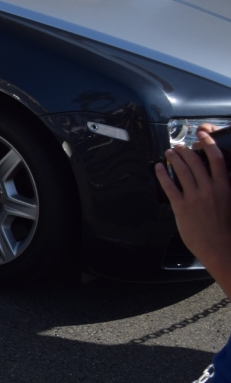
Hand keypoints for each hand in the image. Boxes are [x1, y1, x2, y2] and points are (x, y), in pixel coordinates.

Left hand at [155, 124, 230, 285]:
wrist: (219, 246)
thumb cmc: (224, 226)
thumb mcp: (228, 201)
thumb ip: (220, 187)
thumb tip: (211, 175)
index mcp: (224, 187)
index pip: (217, 159)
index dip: (208, 143)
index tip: (202, 135)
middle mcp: (210, 190)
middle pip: (196, 162)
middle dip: (185, 150)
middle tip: (179, 145)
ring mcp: (195, 198)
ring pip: (182, 171)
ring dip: (174, 158)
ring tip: (169, 152)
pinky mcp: (181, 207)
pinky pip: (169, 185)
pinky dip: (162, 174)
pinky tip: (159, 168)